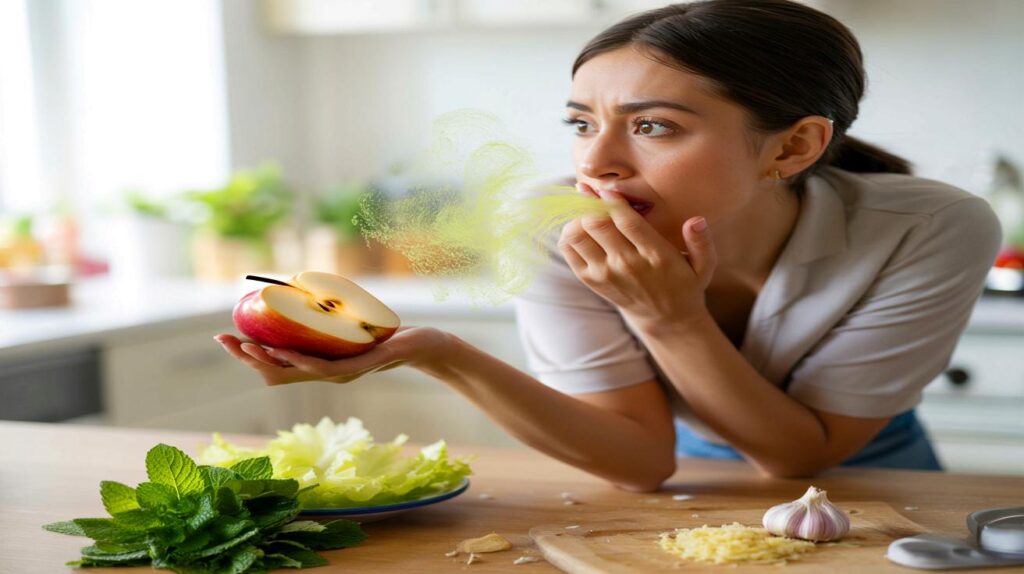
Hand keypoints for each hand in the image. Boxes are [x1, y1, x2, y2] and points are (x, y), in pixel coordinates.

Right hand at [214, 326, 450, 385]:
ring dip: (268, 360)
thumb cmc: (382, 332)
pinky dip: (301, 361)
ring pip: (295, 372)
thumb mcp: (347, 322)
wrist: (421, 344)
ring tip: (247, 347)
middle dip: (248, 358)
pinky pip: (324, 367)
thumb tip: (297, 289)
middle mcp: (325, 373)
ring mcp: (341, 373)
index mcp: (319, 364)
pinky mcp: (358, 367)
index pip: (275, 365)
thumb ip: (323, 314)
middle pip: (276, 372)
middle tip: (225, 341)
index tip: (224, 338)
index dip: (247, 355)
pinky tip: (285, 351)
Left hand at [558, 183, 716, 329]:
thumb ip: (702, 242)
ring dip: (577, 217)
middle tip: (586, 188)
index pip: (628, 222)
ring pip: (578, 236)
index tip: (606, 188)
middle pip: (597, 224)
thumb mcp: (704, 265)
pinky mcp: (590, 280)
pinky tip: (581, 226)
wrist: (664, 318)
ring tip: (586, 210)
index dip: (613, 201)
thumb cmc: (684, 283)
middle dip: (588, 202)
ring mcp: (605, 274)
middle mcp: (627, 264)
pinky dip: (569, 233)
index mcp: (655, 255)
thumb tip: (696, 220)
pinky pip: (569, 250)